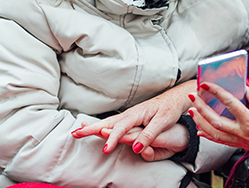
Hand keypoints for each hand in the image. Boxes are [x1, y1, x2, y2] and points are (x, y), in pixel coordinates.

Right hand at [71, 81, 190, 156]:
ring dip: (91, 127)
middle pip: (107, 123)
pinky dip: (100, 126)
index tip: (105, 150)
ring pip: (107, 122)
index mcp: (137, 114)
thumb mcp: (163, 123)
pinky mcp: (129, 118)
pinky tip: (93, 129)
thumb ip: (149, 135)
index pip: (122, 128)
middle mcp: (129, 114)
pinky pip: (111, 123)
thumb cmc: (169, 110)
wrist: (174, 99)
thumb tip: (136, 149)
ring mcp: (128, 115)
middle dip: (91, 129)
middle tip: (75, 134)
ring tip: (77, 132)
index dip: (113, 139)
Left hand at [190, 81, 248, 163]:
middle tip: (193, 96)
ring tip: (193, 111)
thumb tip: (243, 85)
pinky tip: (202, 130)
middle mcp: (243, 134)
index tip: (207, 84)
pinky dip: (209, 134)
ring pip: (214, 133)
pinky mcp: (242, 145)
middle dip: (201, 107)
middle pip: (215, 120)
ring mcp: (241, 141)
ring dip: (200, 121)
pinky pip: (220, 141)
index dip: (216, 92)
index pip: (229, 104)